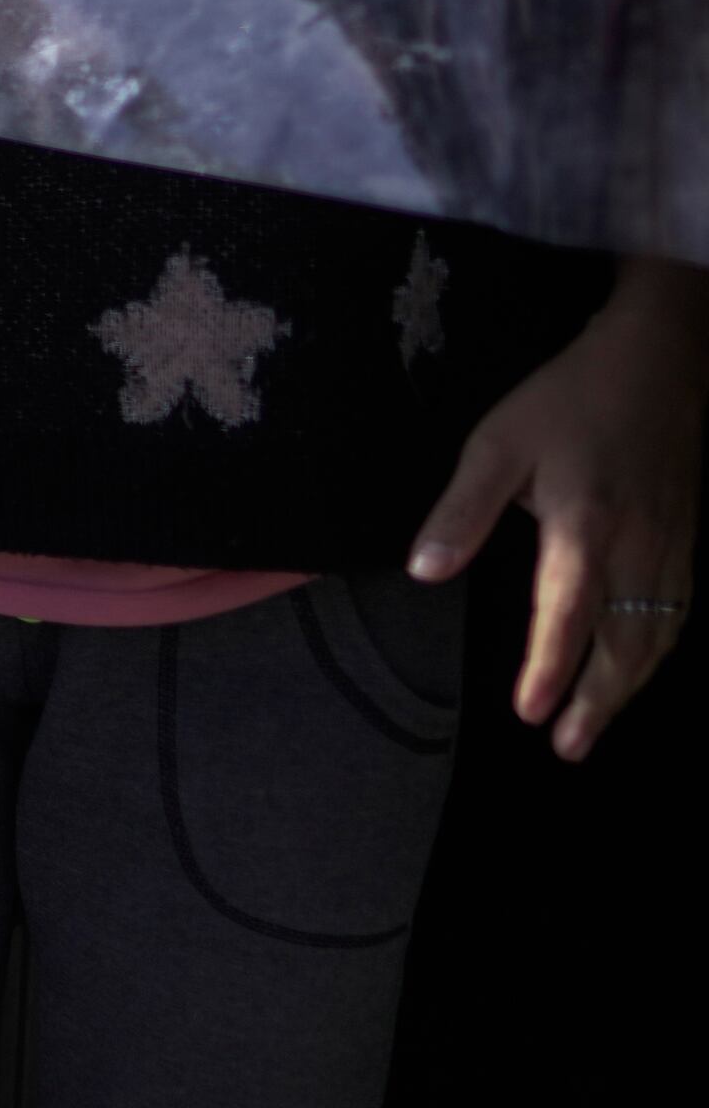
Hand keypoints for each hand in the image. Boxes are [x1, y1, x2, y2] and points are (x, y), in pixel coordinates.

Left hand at [410, 258, 703, 761]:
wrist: (660, 359)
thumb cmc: (571, 398)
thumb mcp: (499, 442)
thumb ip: (462, 510)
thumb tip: (425, 570)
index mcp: (585, 525)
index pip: (566, 613)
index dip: (548, 666)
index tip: (529, 713)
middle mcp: (636, 546)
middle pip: (623, 641)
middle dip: (595, 699)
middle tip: (567, 747)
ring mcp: (669, 545)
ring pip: (657, 633)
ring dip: (629, 686)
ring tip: (594, 727)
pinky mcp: (685, 538)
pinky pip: (678, 610)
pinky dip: (660, 649)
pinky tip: (641, 669)